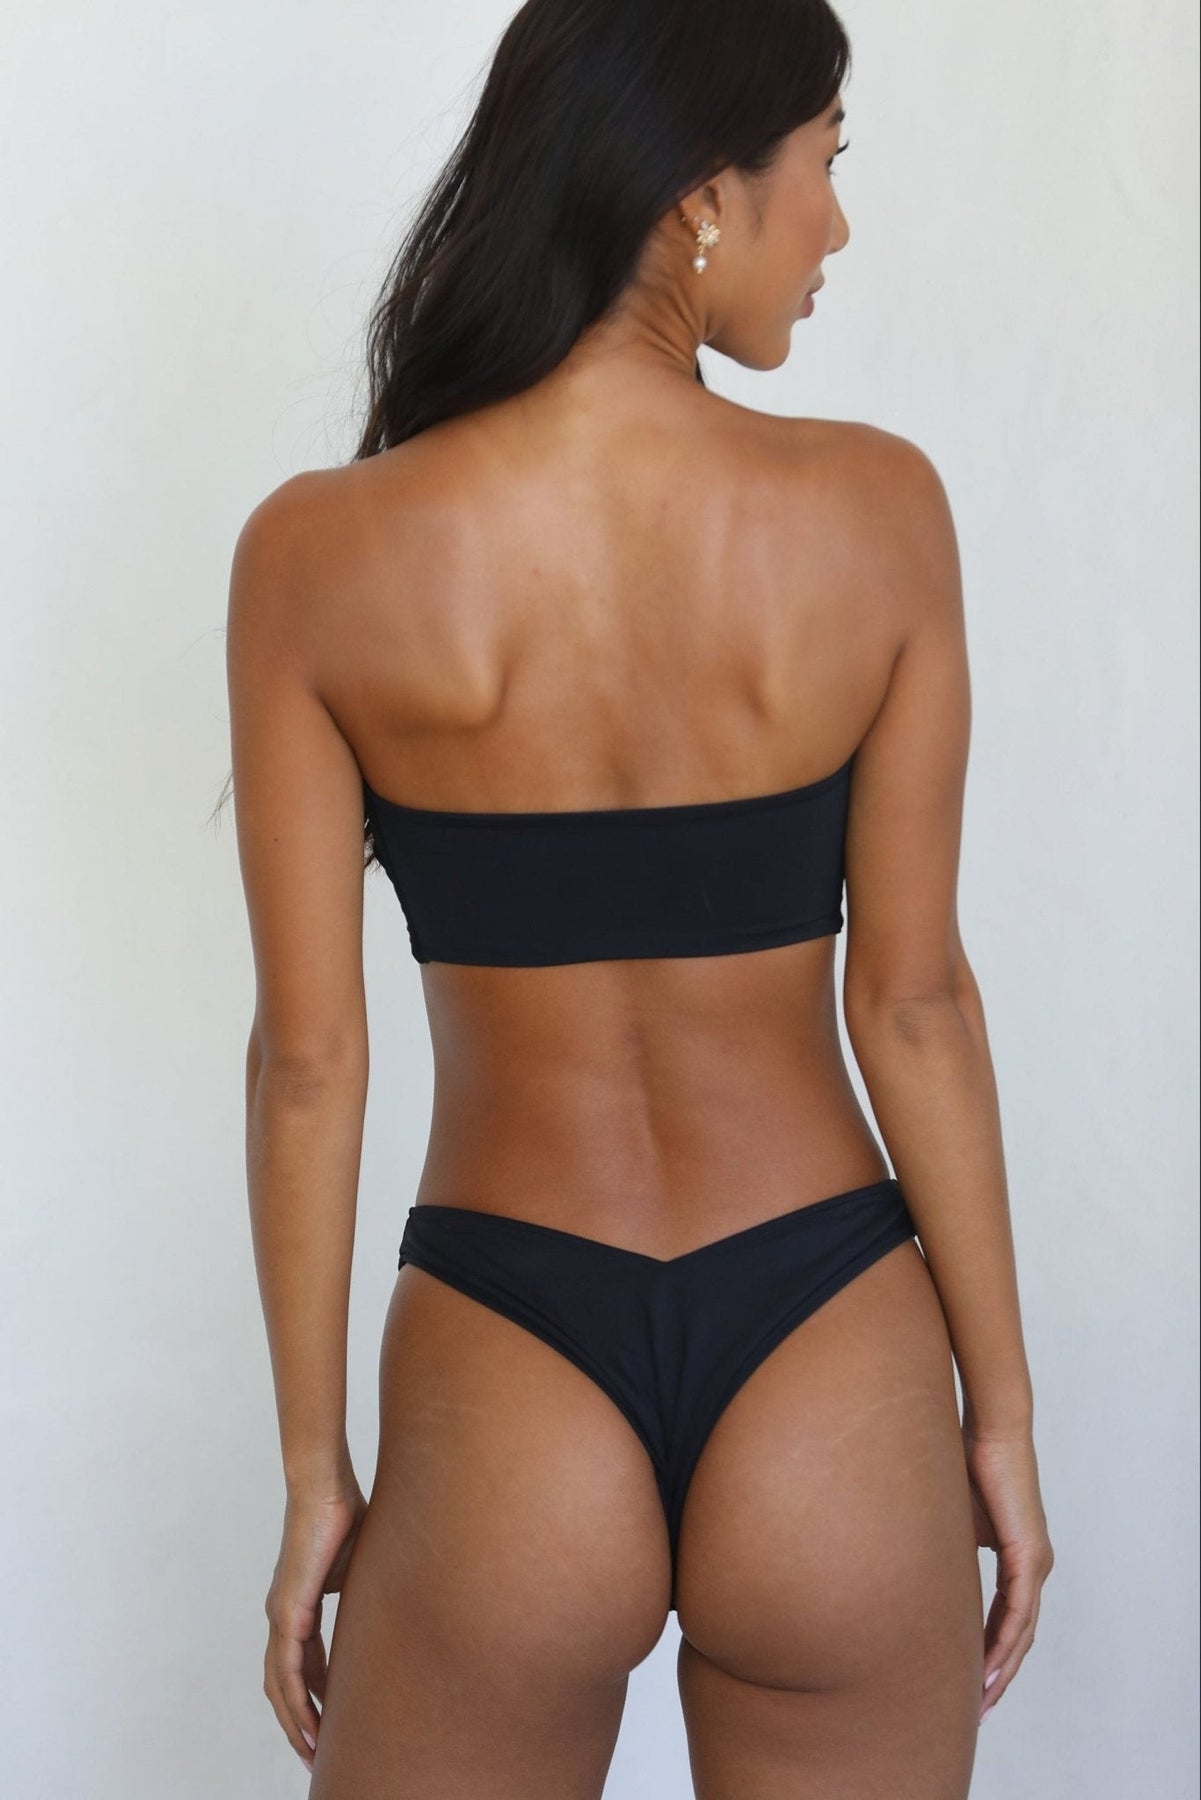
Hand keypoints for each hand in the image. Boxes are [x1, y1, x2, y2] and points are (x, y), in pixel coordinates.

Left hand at [263, 1477, 368, 1772]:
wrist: (324, 1487)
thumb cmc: (344, 1515)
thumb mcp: (358, 1568)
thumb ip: (362, 1595)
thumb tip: (386, 1611)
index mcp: (298, 1607)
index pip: (303, 1666)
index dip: (314, 1699)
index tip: (330, 1727)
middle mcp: (283, 1616)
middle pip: (284, 1686)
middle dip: (299, 1724)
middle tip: (317, 1755)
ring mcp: (281, 1614)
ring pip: (281, 1685)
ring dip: (296, 1722)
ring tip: (314, 1751)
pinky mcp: (288, 1609)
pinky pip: (289, 1668)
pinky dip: (297, 1700)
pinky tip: (309, 1722)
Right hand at [962, 1426, 1053, 1723]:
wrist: (990, 1430)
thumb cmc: (966, 1462)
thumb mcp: (950, 1518)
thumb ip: (946, 1549)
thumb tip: (917, 1571)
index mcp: (1017, 1557)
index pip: (1007, 1617)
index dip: (988, 1650)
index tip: (968, 1680)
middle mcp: (1033, 1565)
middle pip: (1019, 1635)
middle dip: (998, 1674)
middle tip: (976, 1709)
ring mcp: (1035, 1562)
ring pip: (1022, 1631)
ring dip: (1002, 1668)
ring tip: (981, 1698)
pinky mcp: (1029, 1555)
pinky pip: (1019, 1612)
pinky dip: (1004, 1642)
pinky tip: (989, 1666)